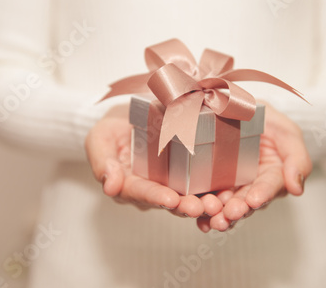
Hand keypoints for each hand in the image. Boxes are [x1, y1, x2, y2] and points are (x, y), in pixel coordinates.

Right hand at [85, 104, 223, 217]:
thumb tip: (109, 186)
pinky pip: (198, 186)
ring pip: (186, 197)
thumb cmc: (111, 129)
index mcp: (127, 184)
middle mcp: (150, 189)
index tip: (171, 200)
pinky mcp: (185, 174)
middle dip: (184, 206)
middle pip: (167, 201)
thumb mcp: (99, 139)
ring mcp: (168, 183)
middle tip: (201, 208)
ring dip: (201, 203)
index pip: (141, 192)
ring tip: (217, 205)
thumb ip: (102, 162)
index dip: (155, 197)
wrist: (127, 117)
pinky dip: (211, 191)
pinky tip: (226, 194)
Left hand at [196, 101, 311, 231]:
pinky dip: (203, 213)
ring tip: (213, 219)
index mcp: (273, 175)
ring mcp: (230, 187)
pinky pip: (207, 200)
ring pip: (226, 206)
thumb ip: (297, 158)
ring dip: (220, 215)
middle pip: (246, 202)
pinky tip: (200, 221)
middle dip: (238, 209)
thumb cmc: (265, 120)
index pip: (270, 186)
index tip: (255, 199)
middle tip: (231, 213)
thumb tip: (297, 188)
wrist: (234, 108)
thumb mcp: (287, 132)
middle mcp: (252, 185)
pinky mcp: (210, 185)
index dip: (263, 193)